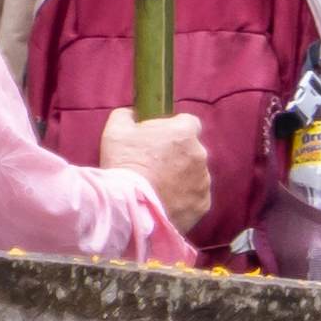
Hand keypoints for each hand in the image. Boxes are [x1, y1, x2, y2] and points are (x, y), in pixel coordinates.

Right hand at [101, 106, 213, 236]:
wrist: (129, 206)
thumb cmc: (123, 164)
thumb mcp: (116, 130)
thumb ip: (128, 115)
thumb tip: (133, 114)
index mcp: (184, 132)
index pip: (188, 122)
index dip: (174, 128)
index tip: (160, 137)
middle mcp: (200, 154)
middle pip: (191, 150)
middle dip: (177, 154)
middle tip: (154, 165)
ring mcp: (203, 181)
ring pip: (195, 174)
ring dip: (181, 177)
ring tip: (158, 186)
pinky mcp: (203, 204)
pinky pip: (196, 197)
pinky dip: (184, 198)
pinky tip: (165, 200)